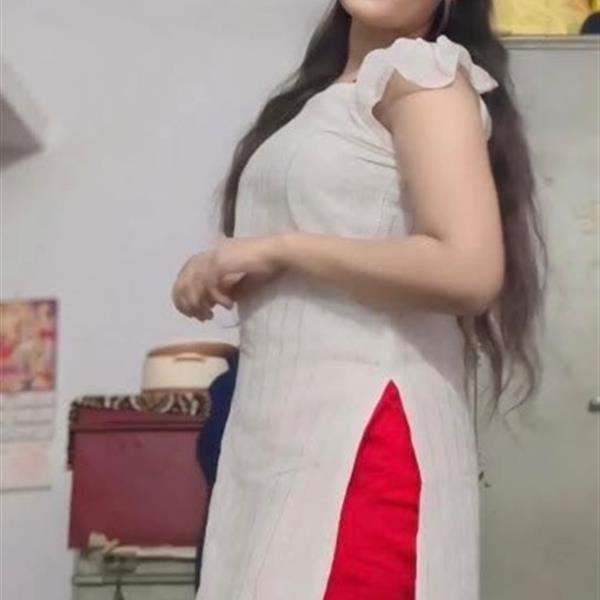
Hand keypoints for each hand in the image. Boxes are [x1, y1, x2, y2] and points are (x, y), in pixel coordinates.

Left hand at [171, 235, 285, 320]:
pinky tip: (228, 306)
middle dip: (187, 302)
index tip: (192, 312)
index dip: (184, 294)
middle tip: (198, 317)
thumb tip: (212, 302)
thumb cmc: (264, 264)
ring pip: (193, 283)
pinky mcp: (222, 262)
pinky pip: (209, 284)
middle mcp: (209, 254)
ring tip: (210, 316)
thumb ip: (225, 287)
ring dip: (199, 303)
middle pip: (184, 279)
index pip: (186, 274)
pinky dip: (216, 298)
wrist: (279, 253)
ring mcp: (215, 256)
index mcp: (212, 255)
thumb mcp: (239, 278)